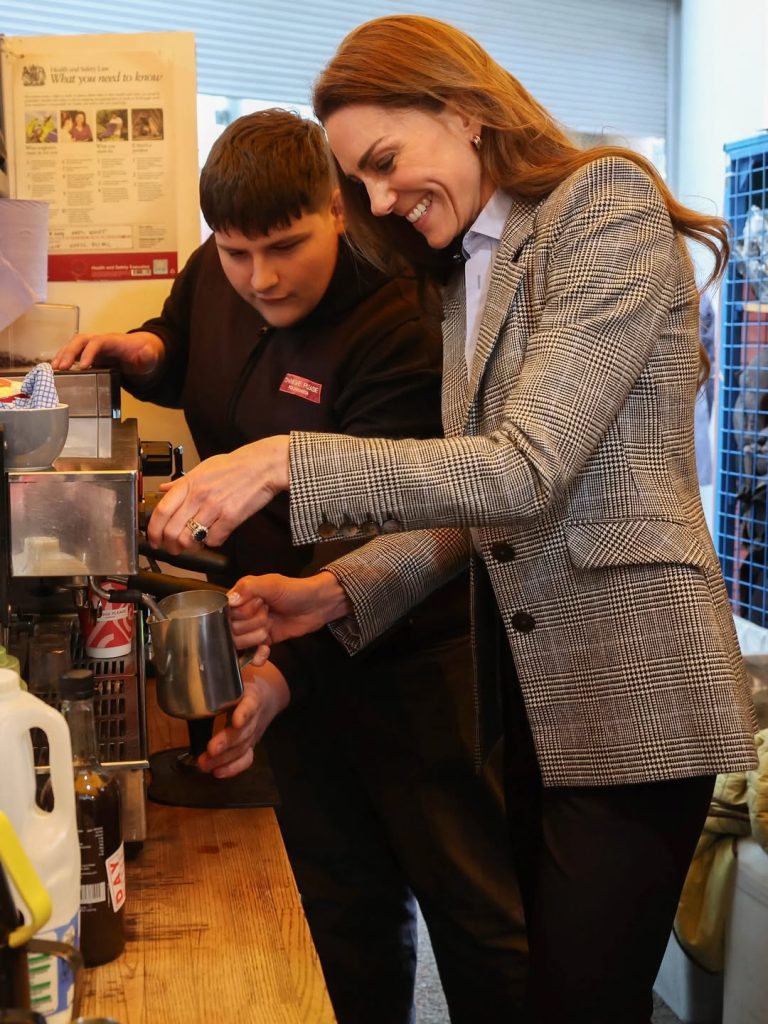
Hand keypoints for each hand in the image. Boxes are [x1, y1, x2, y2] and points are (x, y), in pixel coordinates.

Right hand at [52, 330, 164, 374]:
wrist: (142, 354)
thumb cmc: (144, 355)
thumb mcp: (150, 357)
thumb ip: (148, 356)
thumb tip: (147, 353)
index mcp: (113, 341)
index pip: (97, 342)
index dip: (88, 352)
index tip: (82, 367)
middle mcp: (100, 341)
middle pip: (81, 341)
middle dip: (69, 352)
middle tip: (60, 368)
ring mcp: (93, 347)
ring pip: (74, 346)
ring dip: (63, 355)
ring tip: (54, 370)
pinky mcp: (89, 355)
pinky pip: (73, 354)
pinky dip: (64, 360)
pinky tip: (57, 371)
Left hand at [146, 436, 289, 552]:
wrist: (264, 466)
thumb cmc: (235, 466)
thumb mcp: (203, 467)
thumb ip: (182, 482)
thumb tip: (164, 489)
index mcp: (189, 483)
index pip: (161, 511)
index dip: (153, 530)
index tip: (154, 539)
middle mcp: (199, 496)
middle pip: (172, 530)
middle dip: (169, 545)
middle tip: (172, 548)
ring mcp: (215, 508)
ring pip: (190, 539)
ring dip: (188, 547)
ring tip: (192, 545)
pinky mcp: (231, 518)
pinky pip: (213, 540)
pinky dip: (212, 543)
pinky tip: (215, 535)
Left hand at [197, 661, 289, 778]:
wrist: (270, 694)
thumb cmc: (247, 680)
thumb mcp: (240, 670)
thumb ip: (226, 664)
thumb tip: (205, 652)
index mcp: (252, 695)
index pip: (250, 704)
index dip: (244, 713)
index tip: (235, 720)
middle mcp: (255, 716)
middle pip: (244, 732)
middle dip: (226, 743)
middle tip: (210, 750)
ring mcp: (254, 732)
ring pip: (242, 748)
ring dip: (224, 758)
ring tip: (205, 764)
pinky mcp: (252, 744)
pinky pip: (246, 759)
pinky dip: (233, 768)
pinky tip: (217, 772)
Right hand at [228, 571, 351, 646]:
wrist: (317, 605)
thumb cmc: (295, 590)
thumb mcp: (272, 583)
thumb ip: (248, 588)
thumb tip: (230, 600)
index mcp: (242, 596)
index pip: (226, 612)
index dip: (242, 613)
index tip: (258, 605)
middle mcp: (244, 613)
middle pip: (232, 629)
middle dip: (252, 624)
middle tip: (267, 614)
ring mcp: (253, 628)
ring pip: (240, 643)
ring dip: (255, 638)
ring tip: (269, 627)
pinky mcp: (263, 642)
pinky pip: (251, 655)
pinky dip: (258, 655)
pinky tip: (266, 649)